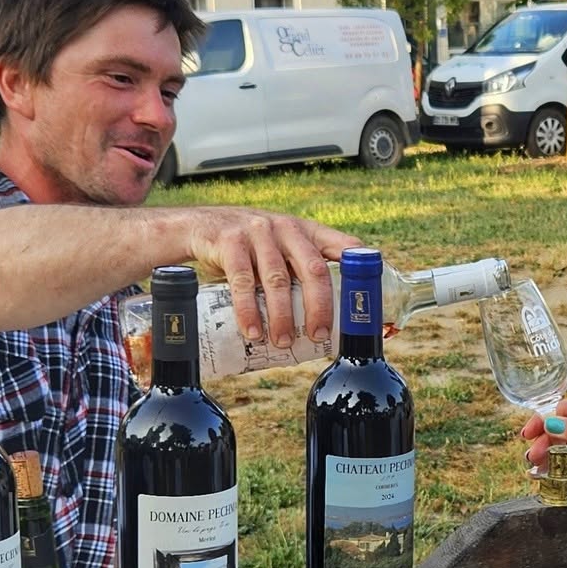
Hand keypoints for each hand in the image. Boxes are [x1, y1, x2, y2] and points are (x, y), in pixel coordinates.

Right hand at [176, 208, 360, 346]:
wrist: (199, 226)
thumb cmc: (250, 249)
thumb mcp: (280, 251)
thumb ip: (300, 273)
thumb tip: (329, 324)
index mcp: (307, 232)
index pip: (343, 245)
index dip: (360, 268)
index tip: (367, 298)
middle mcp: (287, 228)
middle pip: (313, 269)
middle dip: (319, 307)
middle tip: (318, 336)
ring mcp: (259, 232)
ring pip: (277, 279)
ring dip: (282, 315)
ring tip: (282, 341)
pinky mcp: (230, 242)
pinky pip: (242, 281)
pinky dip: (248, 310)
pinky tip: (253, 331)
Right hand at [522, 389, 566, 494]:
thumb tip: (550, 424)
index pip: (566, 409)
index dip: (545, 420)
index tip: (528, 433)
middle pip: (564, 428)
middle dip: (547, 440)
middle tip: (532, 455)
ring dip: (553, 455)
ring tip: (535, 466)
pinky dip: (565, 467)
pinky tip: (551, 473)